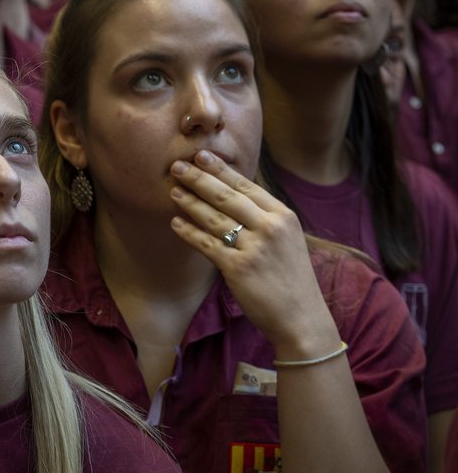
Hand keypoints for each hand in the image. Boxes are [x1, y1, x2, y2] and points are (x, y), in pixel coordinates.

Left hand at [169, 151, 339, 355]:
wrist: (301, 317)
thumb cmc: (290, 278)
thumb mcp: (287, 240)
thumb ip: (265, 218)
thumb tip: (235, 196)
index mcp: (284, 216)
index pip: (247, 186)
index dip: (222, 170)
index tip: (201, 155)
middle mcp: (270, 227)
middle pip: (228, 196)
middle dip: (200, 179)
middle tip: (177, 166)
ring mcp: (254, 247)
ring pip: (214, 218)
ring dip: (190, 202)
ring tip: (172, 190)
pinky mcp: (238, 268)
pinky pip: (207, 244)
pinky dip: (189, 232)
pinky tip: (175, 224)